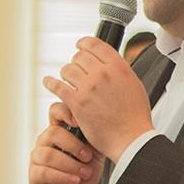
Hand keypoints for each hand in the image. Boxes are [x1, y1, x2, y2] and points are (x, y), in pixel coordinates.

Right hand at [29, 102, 101, 183]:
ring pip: (48, 154)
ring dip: (70, 164)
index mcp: (60, 131)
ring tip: (84, 173)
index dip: (65, 112)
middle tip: (88, 157)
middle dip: (73, 145)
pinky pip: (43, 172)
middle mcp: (45, 141)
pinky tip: (75, 181)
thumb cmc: (83, 173)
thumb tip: (106, 126)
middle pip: (53, 133)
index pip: (56, 111)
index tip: (79, 122)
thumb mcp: (95, 156)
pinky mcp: (33, 175)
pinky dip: (62, 177)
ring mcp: (37, 157)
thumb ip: (96, 140)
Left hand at [43, 37, 152, 164]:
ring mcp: (89, 87)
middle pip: (79, 57)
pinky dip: (50, 83)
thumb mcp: (134, 85)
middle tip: (76, 70)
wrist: (131, 139)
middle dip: (76, 63)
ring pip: (67, 70)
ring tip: (67, 80)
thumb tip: (109, 64)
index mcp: (119, 67)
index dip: (84, 44)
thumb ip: (120, 71)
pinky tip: (48, 82)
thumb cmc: (135, 117)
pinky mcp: (77, 103)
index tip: (79, 46)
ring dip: (66, 75)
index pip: (96, 44)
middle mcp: (103, 74)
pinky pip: (57, 86)